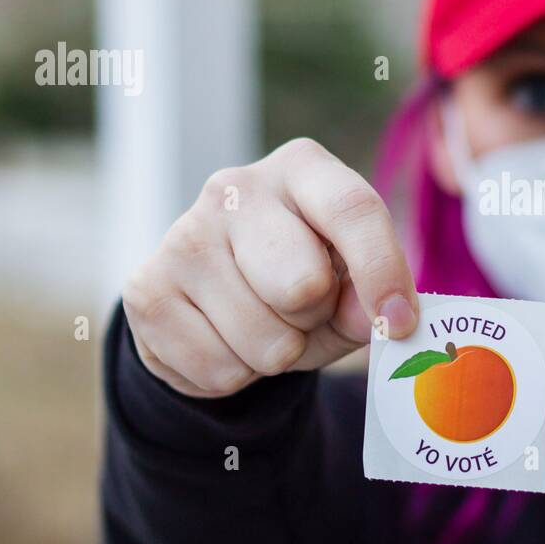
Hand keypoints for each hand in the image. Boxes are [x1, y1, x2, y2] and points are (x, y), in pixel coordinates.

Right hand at [122, 138, 418, 398]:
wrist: (217, 300)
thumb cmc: (304, 280)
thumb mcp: (350, 283)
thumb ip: (371, 296)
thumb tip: (378, 317)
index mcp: (301, 169)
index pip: (353, 210)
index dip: (382, 271)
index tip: (399, 323)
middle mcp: (236, 188)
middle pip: (303, 283)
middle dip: (315, 318)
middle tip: (305, 310)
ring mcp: (183, 235)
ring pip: (263, 340)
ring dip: (277, 354)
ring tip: (264, 324)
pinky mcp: (145, 289)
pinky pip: (219, 369)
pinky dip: (235, 375)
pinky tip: (224, 339)